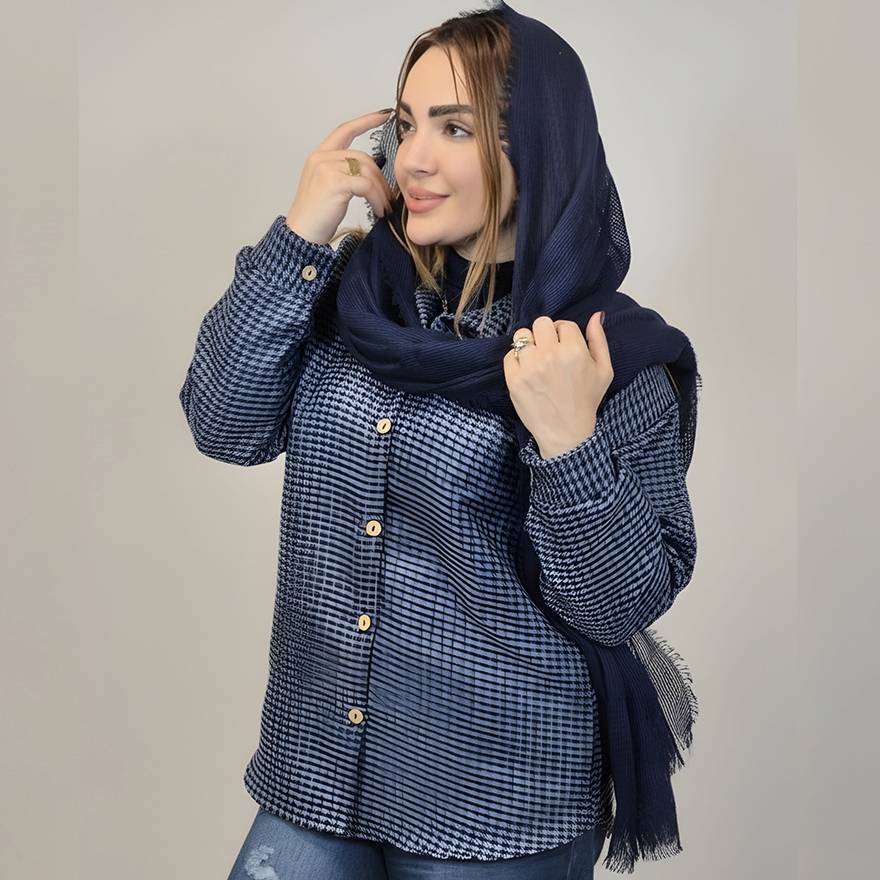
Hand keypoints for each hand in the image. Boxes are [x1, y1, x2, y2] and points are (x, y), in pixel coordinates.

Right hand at [285, 109, 396, 245]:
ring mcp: (326, 168)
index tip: (384, 114)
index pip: (345, 130)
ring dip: (380, 192)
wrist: (303, 235)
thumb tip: (372, 173)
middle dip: (380, 178)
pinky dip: (376, 198)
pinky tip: (378, 210)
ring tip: (384, 207)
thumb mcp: (329, 189)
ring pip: (367, 171)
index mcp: (319, 157)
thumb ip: (345, 174)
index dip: (365, 121)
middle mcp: (321, 158)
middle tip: (388, 197)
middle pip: (363, 157)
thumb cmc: (317, 217)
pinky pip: (366, 185)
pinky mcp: (335, 182)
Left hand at [502, 311, 612, 458]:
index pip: (563, 324)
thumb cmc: (586, 401)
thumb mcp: (604, 371)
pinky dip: (517, 361)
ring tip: (535, 359)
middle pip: (540, 323)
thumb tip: (597, 314)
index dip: (563, 334)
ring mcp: (530, 367)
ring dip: (528, 344)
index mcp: (574, 351)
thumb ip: (599, 340)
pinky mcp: (514, 379)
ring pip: (522, 335)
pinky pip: (509, 355)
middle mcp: (550, 355)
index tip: (563, 347)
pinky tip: (527, 372)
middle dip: (545, 334)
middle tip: (548, 350)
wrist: (566, 432)